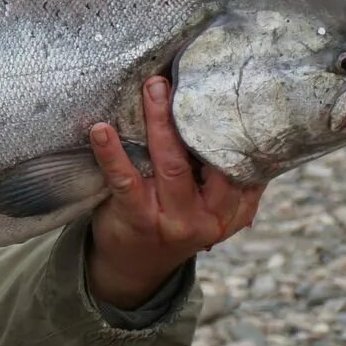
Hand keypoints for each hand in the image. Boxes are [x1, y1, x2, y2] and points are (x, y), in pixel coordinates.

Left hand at [85, 77, 264, 307]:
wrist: (134, 267)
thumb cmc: (174, 221)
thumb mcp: (211, 207)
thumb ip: (226, 176)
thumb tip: (236, 115)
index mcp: (234, 209)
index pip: (244, 163)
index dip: (235, 125)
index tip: (226, 87)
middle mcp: (210, 217)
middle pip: (209, 158)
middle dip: (195, 115)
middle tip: (180, 78)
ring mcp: (174, 220)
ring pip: (171, 165)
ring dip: (160, 122)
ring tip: (152, 89)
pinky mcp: (138, 219)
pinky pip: (124, 182)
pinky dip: (111, 153)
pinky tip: (101, 130)